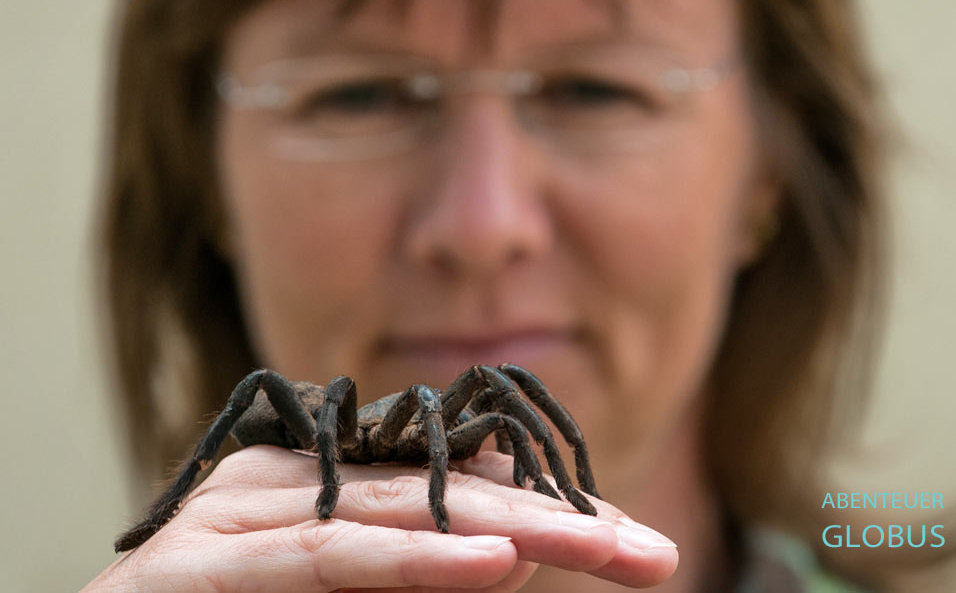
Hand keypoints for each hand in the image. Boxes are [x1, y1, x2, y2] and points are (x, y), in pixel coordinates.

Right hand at [84, 446, 676, 591]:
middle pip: (443, 493)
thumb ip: (418, 575)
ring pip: (396, 515)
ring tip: (602, 548)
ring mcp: (237, 517)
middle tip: (649, 553)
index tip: (630, 544)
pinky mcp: (199, 570)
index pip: (451, 489)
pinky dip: (413, 563)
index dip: (544, 513)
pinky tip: (493, 563)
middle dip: (553, 523)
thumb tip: (512, 554)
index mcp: (315, 493)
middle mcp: (282, 486)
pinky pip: (326, 558)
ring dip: (508, 533)